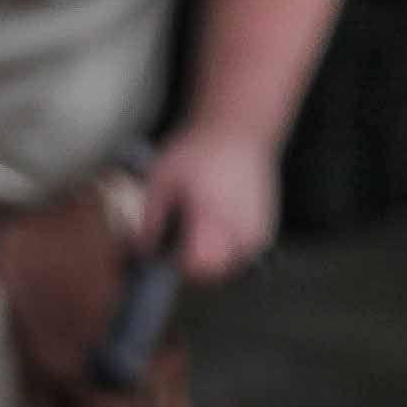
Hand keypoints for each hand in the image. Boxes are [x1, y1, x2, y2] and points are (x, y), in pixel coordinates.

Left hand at [136, 126, 282, 281]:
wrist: (240, 132)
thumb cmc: (197, 152)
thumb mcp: (161, 177)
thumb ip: (149, 216)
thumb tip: (142, 252)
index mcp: (212, 214)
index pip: (199, 266)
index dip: (179, 266)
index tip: (168, 251)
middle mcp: (240, 227)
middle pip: (214, 274)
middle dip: (194, 266)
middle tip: (181, 240)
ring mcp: (257, 231)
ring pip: (229, 269)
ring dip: (212, 260)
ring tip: (200, 227)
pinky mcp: (265, 231)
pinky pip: (242, 257)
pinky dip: (227, 250)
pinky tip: (217, 225)